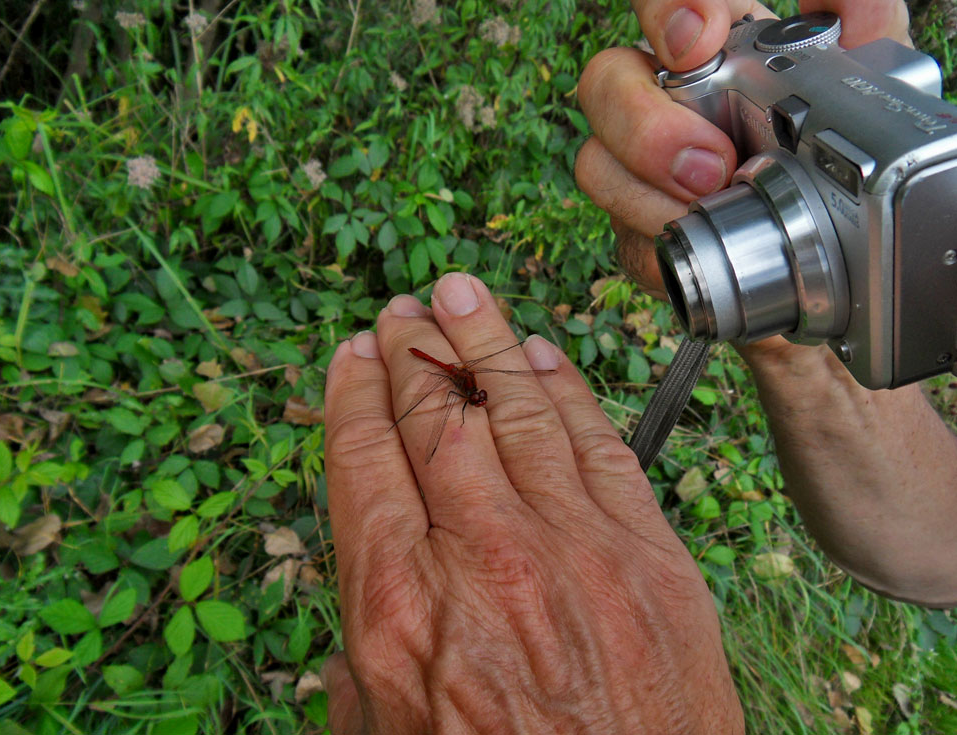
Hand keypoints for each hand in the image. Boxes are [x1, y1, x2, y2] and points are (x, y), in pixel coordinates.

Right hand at [322, 272, 742, 733]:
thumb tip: (361, 590)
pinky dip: (567, 391)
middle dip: (415, 353)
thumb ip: (365, 651)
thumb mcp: (387, 733)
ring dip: (485, 342)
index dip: (356, 396)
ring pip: (518, 410)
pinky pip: (601, 446)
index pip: (367, 461)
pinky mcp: (651, 557)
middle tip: (403, 310)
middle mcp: (483, 559)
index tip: (352, 355)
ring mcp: (576, 550)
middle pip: (438, 420)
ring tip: (462, 295)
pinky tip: (542, 354)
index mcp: (401, 607)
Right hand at [574, 0, 910, 353]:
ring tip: (707, 210)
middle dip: (646, 125)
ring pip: (597, 163)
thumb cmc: (829, 149)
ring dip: (644, 195)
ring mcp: (638, 168)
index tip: (697, 40)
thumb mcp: (860, 81)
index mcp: (710, 48)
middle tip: (710, 166)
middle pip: (606, 84)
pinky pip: (622, 235)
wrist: (822, 242)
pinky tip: (694, 251)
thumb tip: (851, 0)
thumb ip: (862, 23)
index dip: (665, 11)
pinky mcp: (637, 228)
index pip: (662, 6)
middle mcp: (659, 100)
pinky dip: (655, 248)